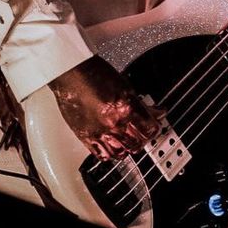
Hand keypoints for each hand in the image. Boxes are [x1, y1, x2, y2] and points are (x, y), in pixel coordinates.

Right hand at [48, 56, 162, 160]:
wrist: (71, 73)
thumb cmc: (95, 73)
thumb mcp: (126, 85)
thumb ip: (142, 104)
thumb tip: (157, 112)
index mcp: (125, 107)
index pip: (150, 129)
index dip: (154, 128)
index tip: (154, 124)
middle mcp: (113, 123)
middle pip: (138, 143)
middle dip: (143, 138)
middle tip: (143, 131)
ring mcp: (99, 132)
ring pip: (122, 153)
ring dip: (128, 148)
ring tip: (129, 140)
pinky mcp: (86, 137)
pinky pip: (102, 155)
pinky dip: (111, 153)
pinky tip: (113, 146)